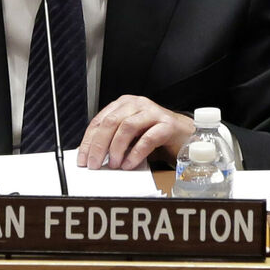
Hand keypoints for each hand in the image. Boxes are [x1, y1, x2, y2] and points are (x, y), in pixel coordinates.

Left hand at [76, 95, 194, 170]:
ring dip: (117, 148)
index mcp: (123, 105)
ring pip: (127, 127)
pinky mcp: (167, 125)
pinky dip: (135, 153)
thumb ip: (114, 140)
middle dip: (99, 145)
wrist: (186, 135)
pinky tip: (129, 164)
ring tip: (114, 165)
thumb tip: (94, 157)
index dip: (89, 141)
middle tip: (94, 164)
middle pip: (110, 122)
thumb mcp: (131, 136)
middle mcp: (136, 104)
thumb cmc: (156, 135)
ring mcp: (152, 112)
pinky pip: (148, 138)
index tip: (83, 159)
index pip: (99, 121)